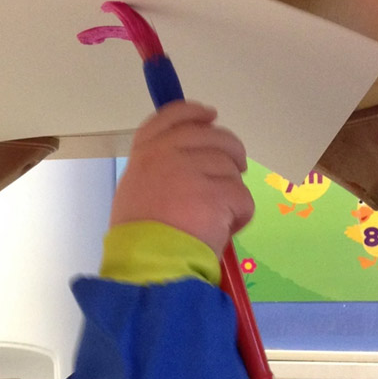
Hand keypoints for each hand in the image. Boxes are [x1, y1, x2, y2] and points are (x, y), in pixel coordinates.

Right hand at [110, 101, 253, 258]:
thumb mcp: (135, 191)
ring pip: (231, 170)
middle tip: (235, 171)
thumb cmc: (137, 238)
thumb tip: (190, 162)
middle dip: (231, 152)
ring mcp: (192, 172)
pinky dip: (239, 216)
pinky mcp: (216, 194)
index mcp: (145, 153)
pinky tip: (223, 230)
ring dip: (231, 193)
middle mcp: (167, 154)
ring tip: (216, 218)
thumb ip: (158, 168)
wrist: (147, 265)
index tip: (210, 116)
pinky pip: (242, 198)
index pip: (172, 117)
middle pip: (213, 136)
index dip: (194, 113)